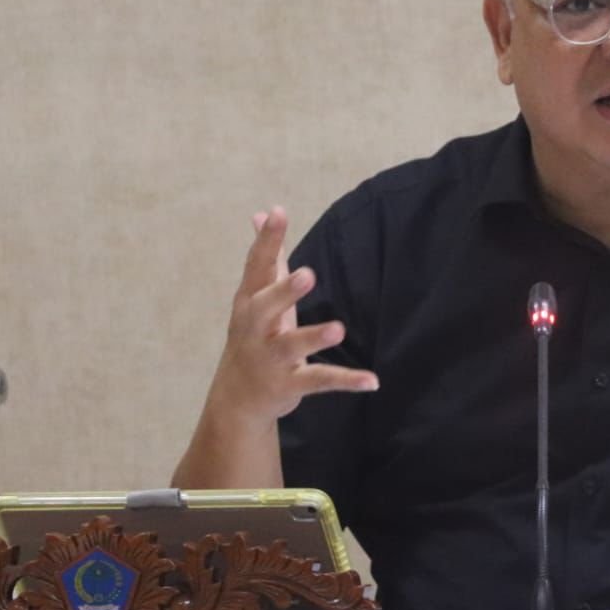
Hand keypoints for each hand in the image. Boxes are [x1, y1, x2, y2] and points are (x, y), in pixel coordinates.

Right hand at [208, 207, 377, 424]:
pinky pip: (320, 380)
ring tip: (338, 329)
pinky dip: (347, 381)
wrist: (236, 397)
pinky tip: (373, 380)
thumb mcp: (256, 296)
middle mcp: (256, 328)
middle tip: (308, 274)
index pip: (257, 266)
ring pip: (292, 346)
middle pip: (267, 306)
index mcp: (250, 301)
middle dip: (285, 291)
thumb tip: (261, 213)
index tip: (278, 212)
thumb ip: (266, 256)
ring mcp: (271, 357)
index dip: (267, 239)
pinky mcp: (289, 384)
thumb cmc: (253, 335)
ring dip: (314, 337)